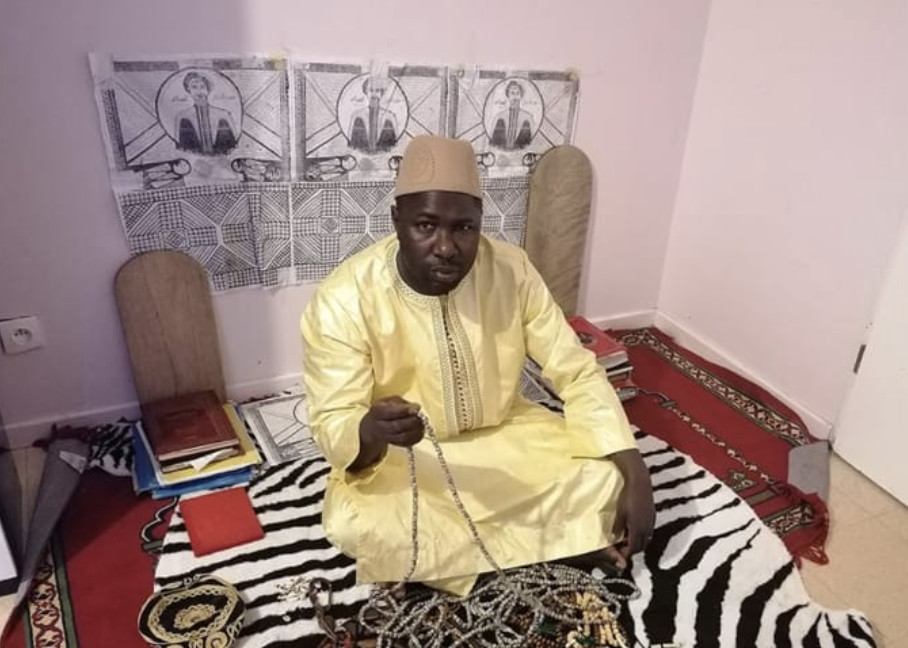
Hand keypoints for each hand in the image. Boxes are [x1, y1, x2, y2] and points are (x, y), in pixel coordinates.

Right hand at [349, 397, 423, 471]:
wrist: (372, 427)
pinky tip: (420, 430)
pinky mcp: (394, 444)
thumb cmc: (384, 410)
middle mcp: (380, 426)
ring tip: (422, 423)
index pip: (391, 412)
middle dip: (412, 421)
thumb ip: (402, 403)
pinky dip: (415, 438)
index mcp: (378, 411)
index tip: (417, 407)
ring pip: (403, 437)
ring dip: (416, 430)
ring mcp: (386, 437)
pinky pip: (406, 443)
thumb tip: (416, 407)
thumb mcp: (389, 400)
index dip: (405, 410)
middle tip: (421, 416)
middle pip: (397, 426)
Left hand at [608, 449, 655, 570]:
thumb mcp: (620, 513)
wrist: (640, 483)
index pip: (634, 549)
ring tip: (626, 539)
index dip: (626, 554)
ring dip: (637, 542)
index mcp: (638, 530)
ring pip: (645, 539)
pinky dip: (640, 534)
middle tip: (621, 549)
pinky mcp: (653, 516)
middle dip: (632, 550)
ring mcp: (651, 522)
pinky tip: (633, 529)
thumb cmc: (627, 497)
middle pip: (641, 546)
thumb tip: (614, 537)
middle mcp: (647, 529)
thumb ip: (618, 527)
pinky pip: (648, 531)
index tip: (619, 555)